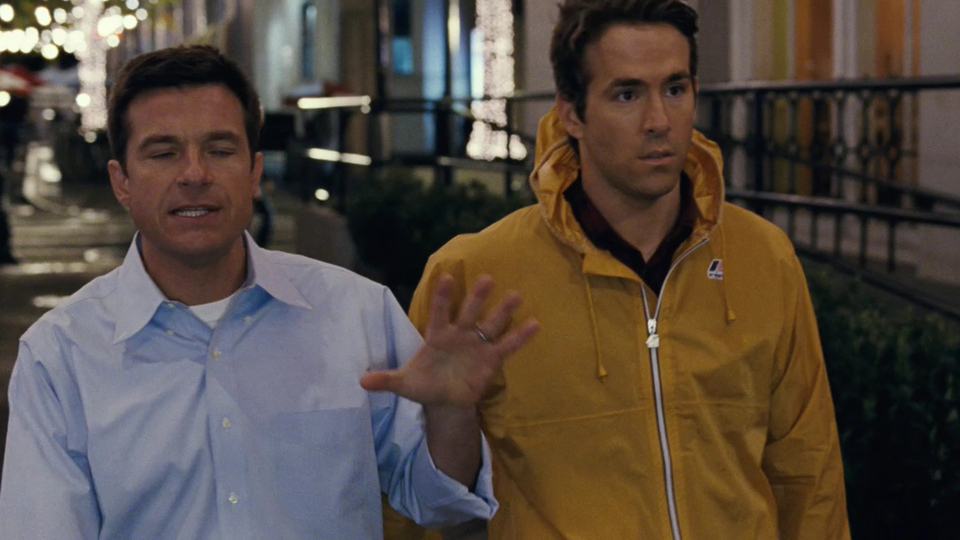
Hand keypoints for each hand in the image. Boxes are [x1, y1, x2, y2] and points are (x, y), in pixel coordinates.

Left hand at [359, 274, 538, 405]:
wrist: (446, 399)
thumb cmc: (425, 385)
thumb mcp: (404, 384)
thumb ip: (385, 379)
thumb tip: (361, 381)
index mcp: (437, 336)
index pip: (439, 313)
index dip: (442, 297)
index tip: (445, 277)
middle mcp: (459, 335)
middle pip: (469, 312)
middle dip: (477, 297)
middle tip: (486, 278)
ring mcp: (477, 345)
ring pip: (491, 324)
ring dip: (502, 311)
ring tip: (515, 295)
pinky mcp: (491, 359)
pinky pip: (507, 345)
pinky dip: (520, 336)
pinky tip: (535, 323)